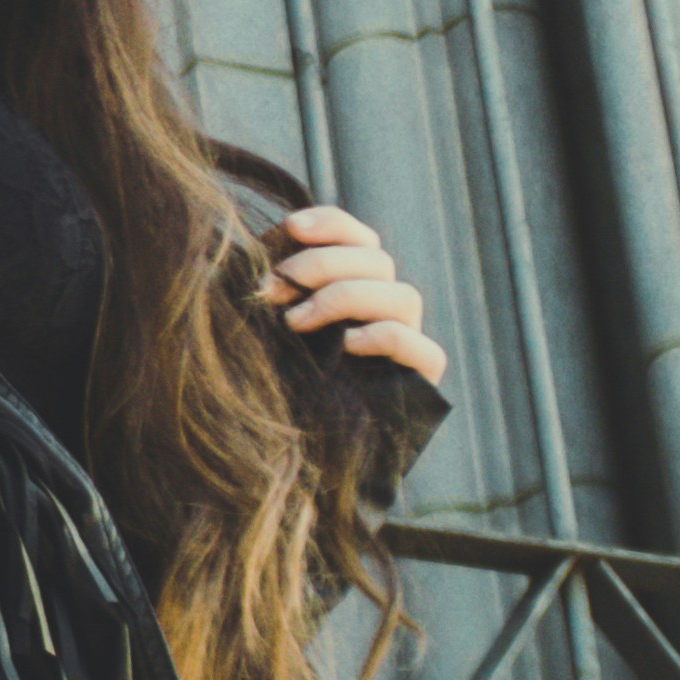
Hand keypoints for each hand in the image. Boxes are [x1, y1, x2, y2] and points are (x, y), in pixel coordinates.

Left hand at [264, 205, 445, 393]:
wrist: (297, 456)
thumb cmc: (275, 385)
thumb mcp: (266, 331)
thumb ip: (273, 294)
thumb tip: (258, 257)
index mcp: (355, 288)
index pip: (359, 239)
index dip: (333, 224)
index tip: (291, 227)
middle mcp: (385, 311)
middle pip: (377, 261)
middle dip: (322, 265)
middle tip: (274, 288)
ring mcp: (407, 345)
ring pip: (402, 296)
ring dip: (345, 297)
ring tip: (296, 323)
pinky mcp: (419, 383)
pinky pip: (422, 349)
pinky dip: (386, 337)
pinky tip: (348, 345)